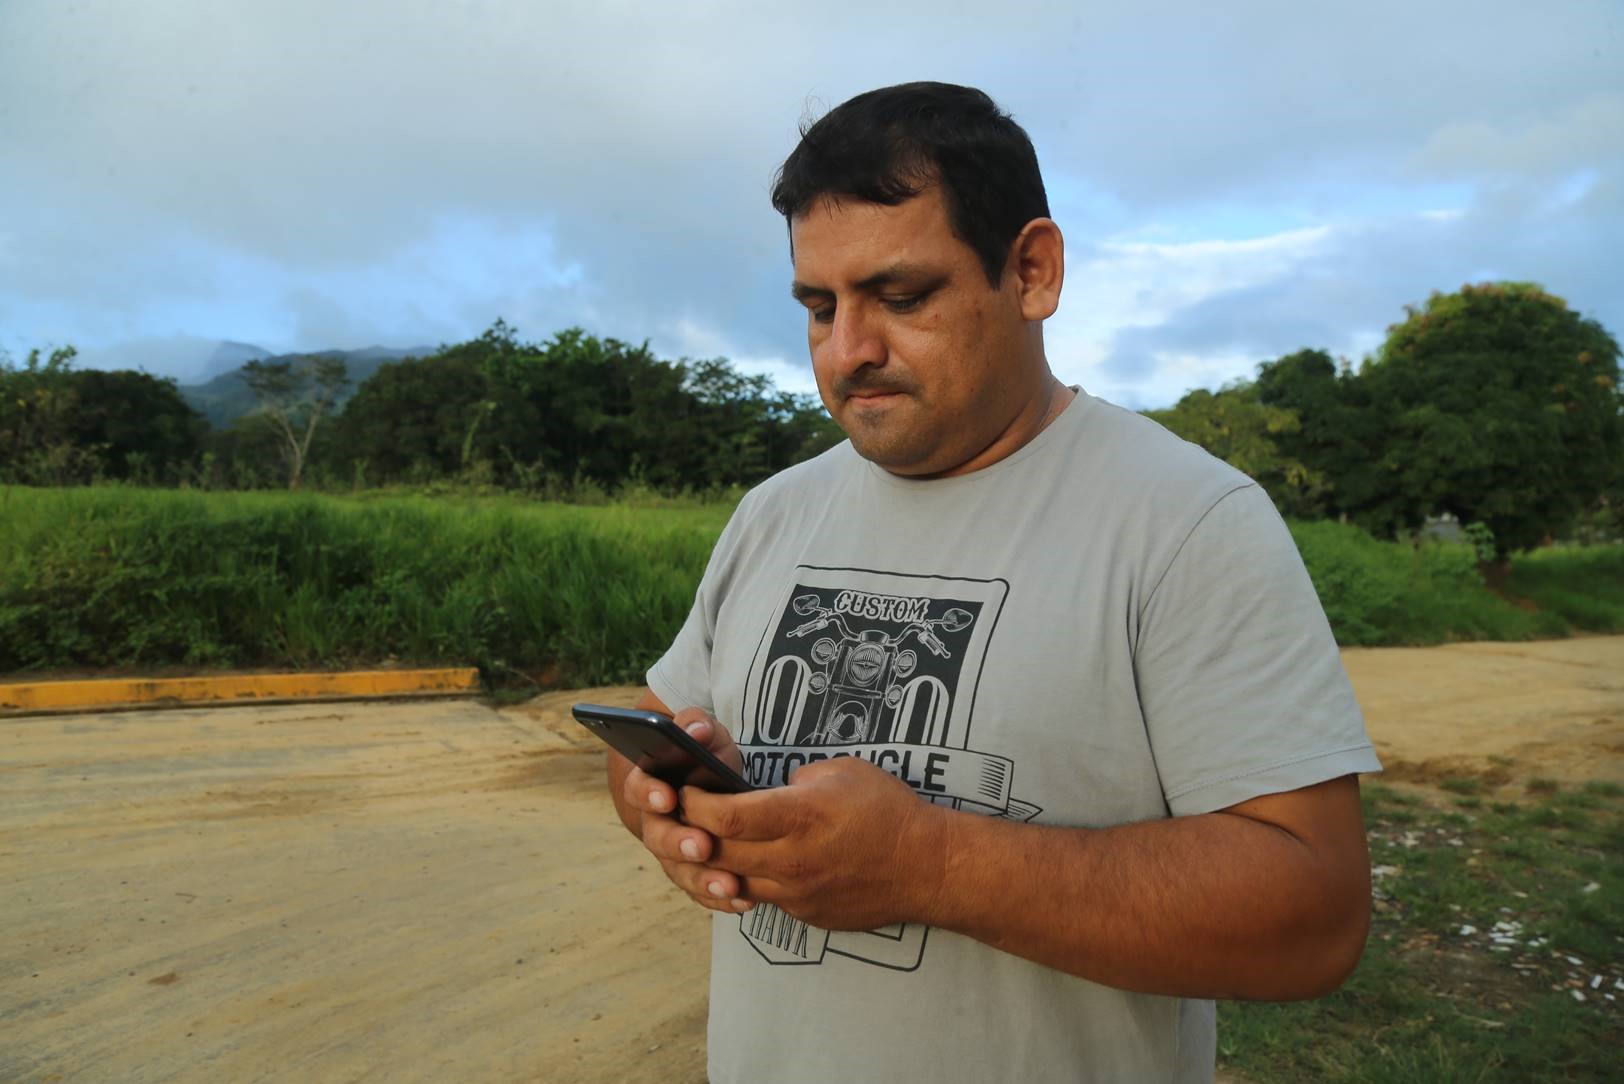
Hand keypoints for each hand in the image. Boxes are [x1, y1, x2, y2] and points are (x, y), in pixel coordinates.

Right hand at [619, 709, 751, 913]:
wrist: (705, 782)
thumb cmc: (702, 755)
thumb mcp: (702, 734)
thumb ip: (695, 727)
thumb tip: (695, 729)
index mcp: (650, 784)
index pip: (640, 789)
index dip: (650, 794)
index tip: (668, 796)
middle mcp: (656, 823)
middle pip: (658, 837)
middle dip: (679, 843)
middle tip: (701, 846)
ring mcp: (673, 852)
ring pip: (680, 871)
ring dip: (703, 880)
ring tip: (730, 885)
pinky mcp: (693, 873)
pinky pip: (701, 891)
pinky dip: (719, 898)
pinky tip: (743, 900)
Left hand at [681, 755, 946, 930]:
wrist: (926, 867)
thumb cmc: (888, 811)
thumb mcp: (842, 771)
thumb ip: (796, 780)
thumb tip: (771, 792)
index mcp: (799, 817)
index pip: (724, 817)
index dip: (695, 804)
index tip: (685, 791)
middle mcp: (792, 860)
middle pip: (718, 854)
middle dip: (692, 834)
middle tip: (681, 816)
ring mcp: (797, 893)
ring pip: (734, 881)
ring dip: (716, 863)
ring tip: (709, 841)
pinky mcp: (806, 914)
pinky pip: (764, 897)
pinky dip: (751, 879)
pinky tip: (752, 862)